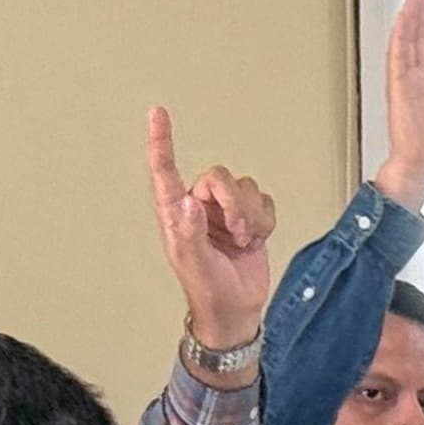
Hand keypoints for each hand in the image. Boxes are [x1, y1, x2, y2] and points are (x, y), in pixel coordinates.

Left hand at [146, 107, 278, 354]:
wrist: (237, 311)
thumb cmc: (208, 292)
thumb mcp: (194, 264)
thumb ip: (189, 232)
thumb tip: (189, 201)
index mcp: (176, 214)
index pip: (166, 171)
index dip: (162, 141)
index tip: (158, 113)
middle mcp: (198, 207)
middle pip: (220, 178)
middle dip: (234, 206)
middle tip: (236, 233)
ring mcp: (224, 212)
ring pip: (245, 189)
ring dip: (251, 218)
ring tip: (243, 242)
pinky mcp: (248, 219)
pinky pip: (264, 202)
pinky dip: (265, 223)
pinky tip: (254, 241)